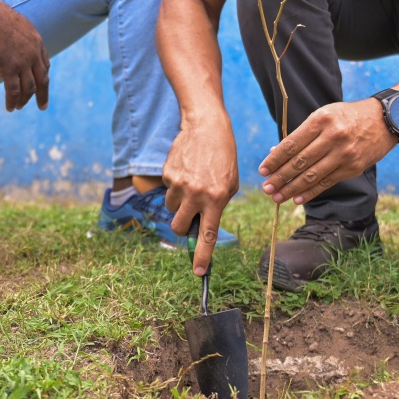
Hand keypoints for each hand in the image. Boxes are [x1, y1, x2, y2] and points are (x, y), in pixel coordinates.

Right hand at [0, 0, 50, 110]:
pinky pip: (13, 91)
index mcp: (37, 43)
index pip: (45, 65)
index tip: (42, 85)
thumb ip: (22, 36)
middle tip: (43, 106)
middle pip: (42, 80)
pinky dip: (13, 101)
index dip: (43, 77)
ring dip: (25, 100)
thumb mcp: (18, 25)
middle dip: (43, 94)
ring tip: (19, 107)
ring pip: (29, 88)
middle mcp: (33, 55)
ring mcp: (23, 63)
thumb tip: (16, 40)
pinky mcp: (9, 69)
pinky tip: (10, 108)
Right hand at [162, 113, 238, 275]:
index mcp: (217, 198)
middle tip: (189, 215)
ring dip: (179, 201)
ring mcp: (180, 184)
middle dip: (182, 226)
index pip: (208, 234)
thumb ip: (218, 205)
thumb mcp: (230, 183)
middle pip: (179, 227)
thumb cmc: (223, 157)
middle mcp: (197, 193)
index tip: (199, 272)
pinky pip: (167, 189)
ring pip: (171, 207)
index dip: (202, 255)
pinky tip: (187, 168)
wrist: (206, 126)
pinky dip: (175, 183)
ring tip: (192, 180)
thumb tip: (201, 227)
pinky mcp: (168, 173)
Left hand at [258, 99, 395, 204]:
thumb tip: (276, 153)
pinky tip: (297, 199)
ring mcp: (344, 154)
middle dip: (280, 177)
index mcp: (321, 120)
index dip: (274, 160)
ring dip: (291, 189)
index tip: (262, 170)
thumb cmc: (347, 116)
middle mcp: (333, 136)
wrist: (384, 120)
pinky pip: (327, 182)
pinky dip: (310, 192)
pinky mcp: (353, 167)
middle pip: (299, 162)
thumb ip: (301, 134)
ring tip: (277, 197)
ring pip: (311, 175)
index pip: (292, 144)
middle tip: (266, 188)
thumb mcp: (324, 116)